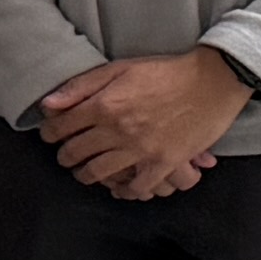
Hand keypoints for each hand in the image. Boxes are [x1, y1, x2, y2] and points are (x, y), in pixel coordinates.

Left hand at [42, 49, 245, 199]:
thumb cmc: (165, 72)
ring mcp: (142, 149)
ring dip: (86, 175)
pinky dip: (125, 190)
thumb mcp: (119, 69)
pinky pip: (137, 187)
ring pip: (99, 173)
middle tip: (65, 157)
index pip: (61, 127)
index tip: (50, 135)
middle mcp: (119, 130)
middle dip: (65, 156)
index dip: (50, 133)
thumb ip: (81, 86)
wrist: (212, 81)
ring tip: (85, 173)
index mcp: (105, 105)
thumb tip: (48, 104)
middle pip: (76, 152)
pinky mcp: (165, 162)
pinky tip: (119, 188)